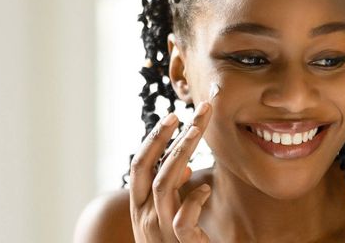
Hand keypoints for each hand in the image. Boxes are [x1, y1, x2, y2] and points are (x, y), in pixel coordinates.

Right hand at [128, 102, 214, 242]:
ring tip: (199, 133)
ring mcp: (160, 233)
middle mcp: (145, 218)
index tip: (173, 116)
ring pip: (164, 185)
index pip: (139, 165)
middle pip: (148, 168)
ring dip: (182, 153)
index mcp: (140, 208)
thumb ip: (172, 193)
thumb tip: (180, 164)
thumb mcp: (170, 217)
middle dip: (167, 137)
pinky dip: (194, 200)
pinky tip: (205, 188)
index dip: (154, 139)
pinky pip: (183, 219)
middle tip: (191, 113)